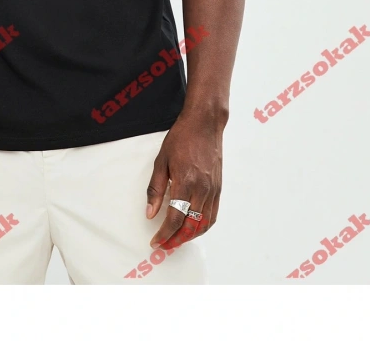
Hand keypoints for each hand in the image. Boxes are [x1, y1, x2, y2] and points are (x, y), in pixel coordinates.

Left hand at [145, 111, 222, 248]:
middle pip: (190, 226)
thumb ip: (155, 189)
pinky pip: (213, 215)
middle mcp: (202, 190)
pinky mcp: (219, 188)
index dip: (164, 234)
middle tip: (164, 245)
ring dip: (190, 236)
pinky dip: (203, 226)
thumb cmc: (182, 138)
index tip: (155, 241)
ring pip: (204, 224)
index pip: (175, 219)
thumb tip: (150, 213)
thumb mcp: (161, 161)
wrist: (205, 124)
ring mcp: (213, 190)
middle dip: (176, 240)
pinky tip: (193, 228)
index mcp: (185, 182)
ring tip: (176, 239)